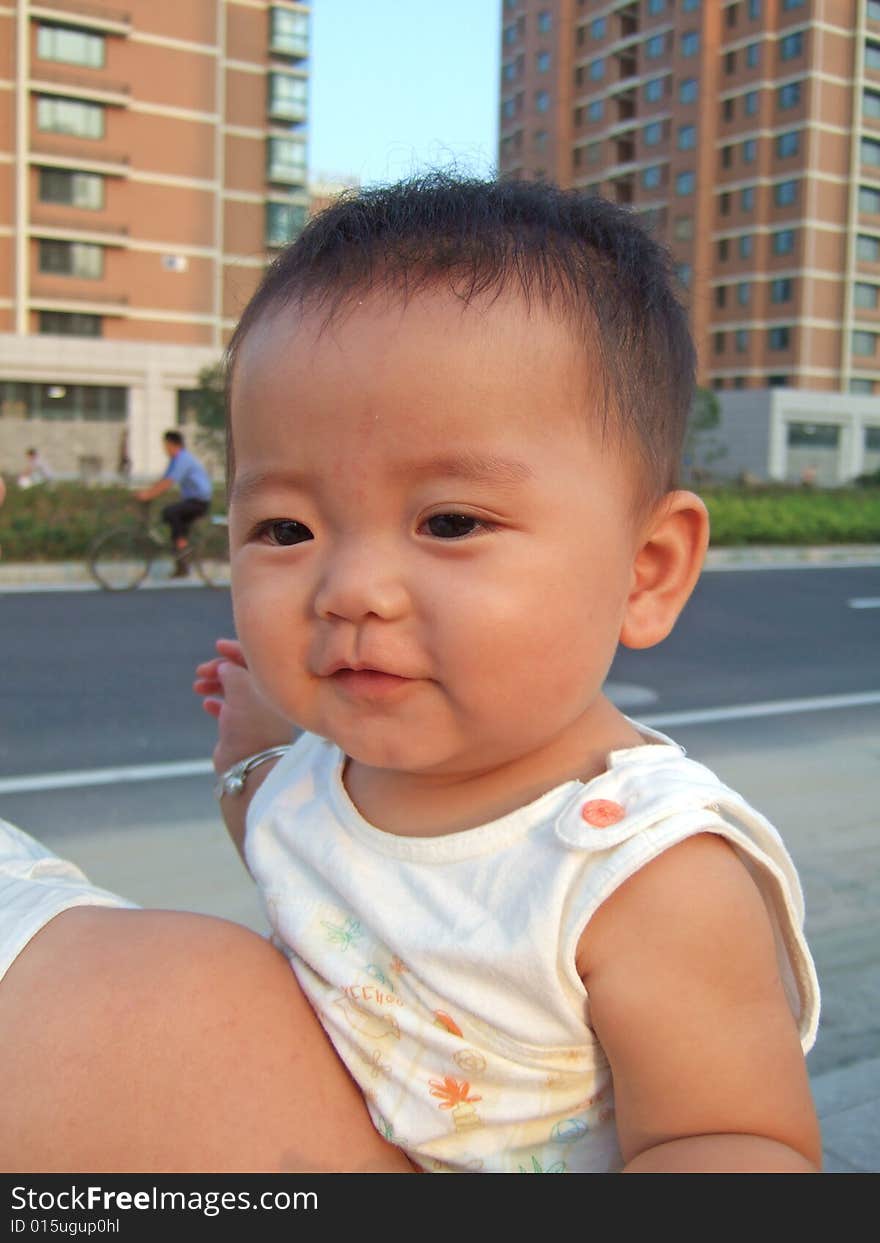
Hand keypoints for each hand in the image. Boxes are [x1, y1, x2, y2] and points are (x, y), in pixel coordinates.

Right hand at [194, 638, 292, 774]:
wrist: (249, 765)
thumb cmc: (251, 723)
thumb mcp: (242, 687)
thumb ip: (232, 670)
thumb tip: (224, 666)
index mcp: (273, 686)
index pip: (256, 660)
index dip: (236, 650)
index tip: (217, 646)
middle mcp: (265, 699)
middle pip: (242, 674)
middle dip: (220, 668)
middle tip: (201, 671)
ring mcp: (253, 715)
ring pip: (232, 691)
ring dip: (214, 684)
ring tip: (198, 686)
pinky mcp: (240, 730)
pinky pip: (227, 710)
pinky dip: (216, 704)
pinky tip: (206, 704)